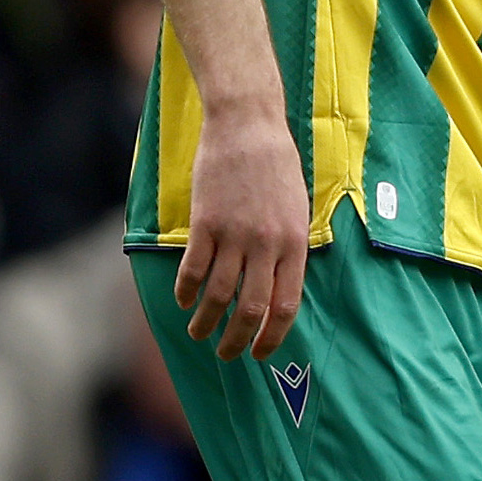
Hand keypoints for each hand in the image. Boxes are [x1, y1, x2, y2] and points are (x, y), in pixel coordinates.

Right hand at [174, 102, 310, 355]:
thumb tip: (279, 289)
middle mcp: (267, 244)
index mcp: (296, 243)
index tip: (261, 353)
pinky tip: (182, 301)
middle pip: (251, 309)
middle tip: (227, 354)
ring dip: (206, 321)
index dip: (272, 337)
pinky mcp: (206, 223)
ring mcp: (235, 234)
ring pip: (219, 295)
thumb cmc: (277, 166)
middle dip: (237, 340)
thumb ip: (291, 248)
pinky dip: (186, 291)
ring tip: (198, 333)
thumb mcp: (299, 208)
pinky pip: (193, 268)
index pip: (285, 306)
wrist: (248, 126)